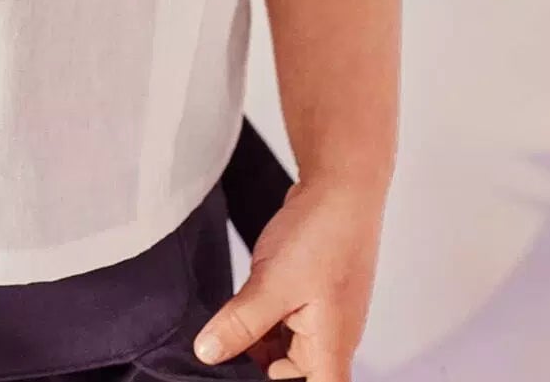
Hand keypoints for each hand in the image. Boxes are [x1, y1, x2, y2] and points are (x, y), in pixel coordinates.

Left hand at [192, 174, 387, 381]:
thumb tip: (209, 354)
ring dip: (259, 337)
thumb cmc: (322, 235)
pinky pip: (285, 318)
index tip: (250, 372)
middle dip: (260, 364)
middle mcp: (332, 337)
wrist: (340, 186)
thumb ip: (241, 324)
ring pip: (286, 344)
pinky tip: (244, 300)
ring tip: (230, 319)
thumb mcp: (271, 284)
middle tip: (225, 342)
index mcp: (331, 347)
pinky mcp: (311, 293)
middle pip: (294, 373)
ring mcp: (323, 314)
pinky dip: (264, 315)